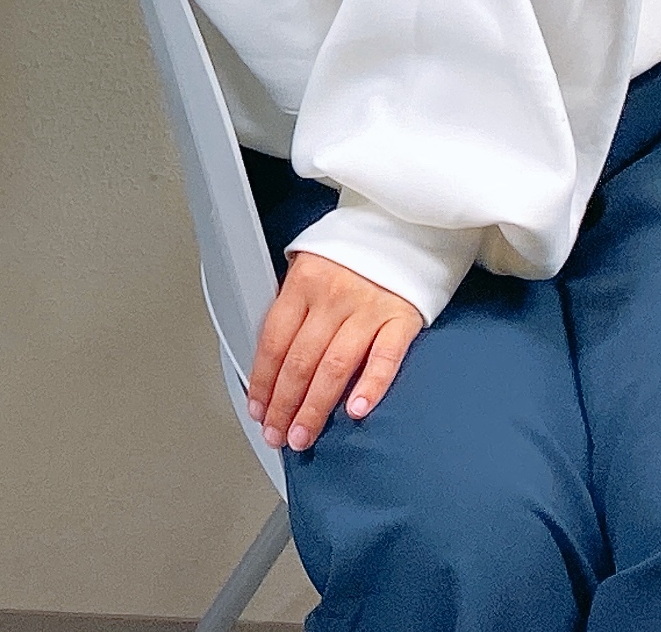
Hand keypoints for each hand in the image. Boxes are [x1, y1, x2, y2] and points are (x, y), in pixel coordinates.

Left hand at [247, 252, 423, 450]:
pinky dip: (370, 385)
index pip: (274, 340)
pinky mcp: (402, 318)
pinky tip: (356, 411)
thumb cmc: (351, 254)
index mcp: (303, 283)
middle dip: (285, 403)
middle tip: (277, 434)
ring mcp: (368, 308)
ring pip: (335, 365)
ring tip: (303, 434)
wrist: (402, 226)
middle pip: (301, 359)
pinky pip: (385, 357)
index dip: (263, 379)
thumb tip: (274, 359)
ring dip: (316, 406)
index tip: (258, 409)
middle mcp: (333, 296)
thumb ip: (295, 308)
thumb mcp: (310, 268)